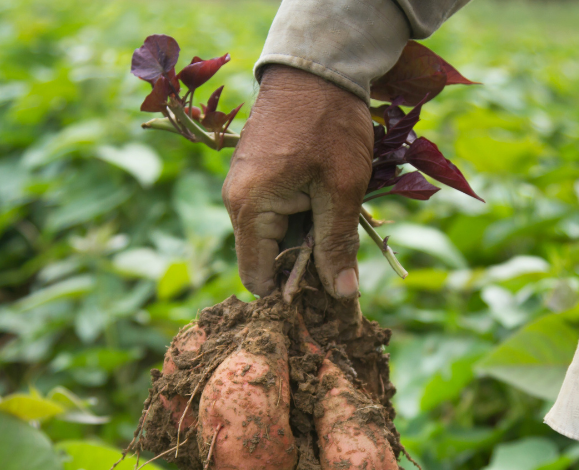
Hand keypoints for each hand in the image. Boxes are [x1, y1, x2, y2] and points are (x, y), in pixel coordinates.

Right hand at [222, 65, 373, 297]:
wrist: (317, 66)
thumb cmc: (330, 125)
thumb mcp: (341, 189)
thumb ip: (336, 245)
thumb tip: (342, 295)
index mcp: (250, 208)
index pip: (257, 277)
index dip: (290, 292)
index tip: (324, 292)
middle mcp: (236, 202)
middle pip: (266, 259)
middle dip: (302, 264)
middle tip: (343, 256)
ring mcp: (243, 187)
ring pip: (274, 236)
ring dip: (305, 238)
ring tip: (336, 219)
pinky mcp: (255, 176)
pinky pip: (275, 213)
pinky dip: (301, 217)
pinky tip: (325, 202)